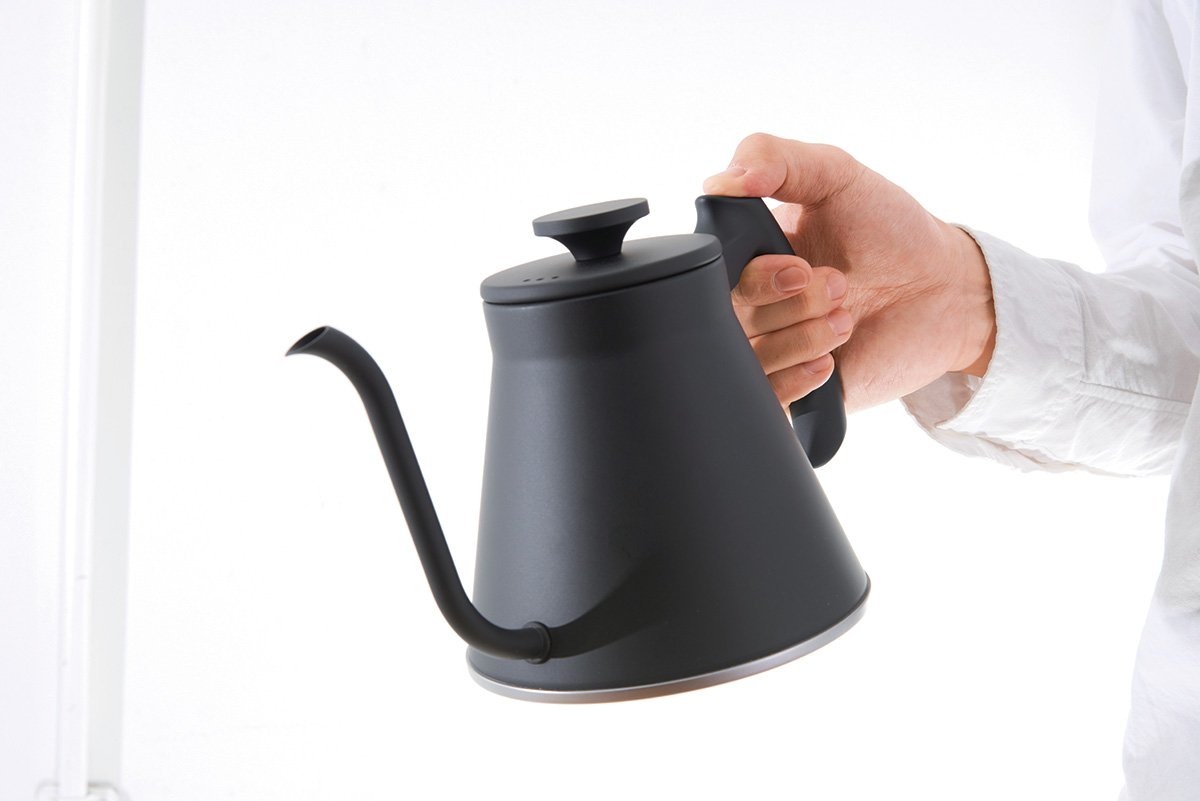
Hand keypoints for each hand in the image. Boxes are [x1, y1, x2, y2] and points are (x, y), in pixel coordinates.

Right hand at [705, 133, 995, 411]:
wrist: (944, 290)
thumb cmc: (890, 229)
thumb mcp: (835, 174)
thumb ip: (776, 156)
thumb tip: (722, 179)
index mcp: (746, 253)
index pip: (709, 272)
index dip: (751, 276)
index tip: (798, 265)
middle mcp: (750, 303)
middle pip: (727, 318)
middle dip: (789, 304)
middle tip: (839, 285)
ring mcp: (769, 347)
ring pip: (747, 360)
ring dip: (803, 339)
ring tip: (845, 320)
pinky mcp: (792, 390)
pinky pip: (766, 400)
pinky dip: (796, 380)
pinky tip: (830, 361)